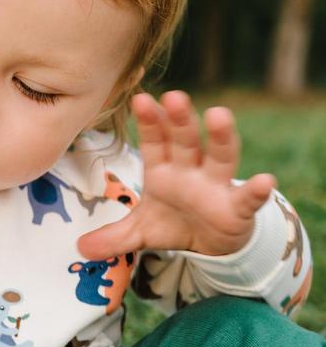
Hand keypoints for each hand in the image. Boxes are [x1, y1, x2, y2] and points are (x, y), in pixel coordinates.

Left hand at [78, 91, 275, 259]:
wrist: (211, 245)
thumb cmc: (174, 224)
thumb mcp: (140, 232)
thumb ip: (113, 237)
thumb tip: (81, 249)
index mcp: (162, 171)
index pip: (154, 142)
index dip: (149, 122)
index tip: (140, 100)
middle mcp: (190, 171)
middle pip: (184, 141)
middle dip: (179, 120)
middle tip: (173, 97)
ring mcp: (215, 186)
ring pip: (219, 156)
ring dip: (220, 137)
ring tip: (219, 115)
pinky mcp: (237, 207)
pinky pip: (247, 197)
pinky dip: (255, 190)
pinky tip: (264, 180)